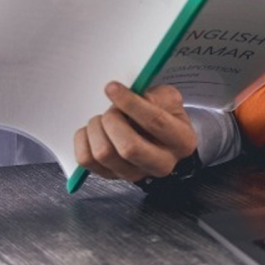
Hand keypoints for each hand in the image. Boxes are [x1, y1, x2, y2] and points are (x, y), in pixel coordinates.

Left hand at [73, 82, 196, 182]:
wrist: (156, 138)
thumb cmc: (162, 116)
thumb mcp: (168, 99)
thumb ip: (156, 95)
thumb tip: (135, 96)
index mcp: (181, 141)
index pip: (155, 123)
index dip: (130, 103)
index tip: (112, 88)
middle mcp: (161, 164)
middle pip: (129, 147)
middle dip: (113, 121)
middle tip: (111, 110)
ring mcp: (135, 174)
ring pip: (104, 154)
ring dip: (97, 128)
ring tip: (102, 119)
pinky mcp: (111, 176)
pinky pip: (85, 159)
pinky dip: (83, 139)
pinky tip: (93, 131)